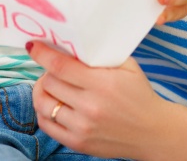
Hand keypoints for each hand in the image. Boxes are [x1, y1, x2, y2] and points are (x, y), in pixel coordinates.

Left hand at [28, 41, 165, 158]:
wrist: (153, 132)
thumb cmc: (140, 95)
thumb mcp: (128, 67)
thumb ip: (101, 55)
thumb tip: (73, 43)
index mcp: (102, 84)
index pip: (61, 67)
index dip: (42, 54)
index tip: (33, 46)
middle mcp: (90, 107)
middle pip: (50, 83)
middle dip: (46, 72)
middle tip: (52, 68)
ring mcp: (82, 127)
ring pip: (44, 104)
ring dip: (41, 91)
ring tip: (48, 85)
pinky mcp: (79, 143)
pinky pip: (47, 125)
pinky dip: (43, 111)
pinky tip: (51, 103)